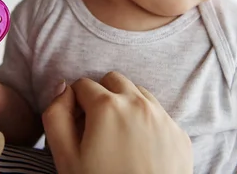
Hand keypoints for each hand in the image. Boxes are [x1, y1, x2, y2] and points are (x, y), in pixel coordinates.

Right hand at [42, 72, 192, 173]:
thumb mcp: (66, 156)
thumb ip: (56, 115)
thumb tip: (63, 88)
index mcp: (107, 106)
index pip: (82, 84)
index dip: (75, 104)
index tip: (77, 126)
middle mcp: (138, 103)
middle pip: (113, 80)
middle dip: (101, 96)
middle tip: (96, 127)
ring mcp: (163, 117)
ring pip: (138, 93)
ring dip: (125, 104)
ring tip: (118, 136)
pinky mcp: (179, 134)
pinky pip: (159, 114)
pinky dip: (146, 122)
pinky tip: (139, 148)